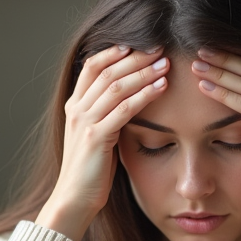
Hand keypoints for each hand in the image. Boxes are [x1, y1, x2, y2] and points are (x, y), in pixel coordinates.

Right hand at [36, 46, 169, 240]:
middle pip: (107, 70)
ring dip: (143, 72)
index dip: (115, 51)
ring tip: (166, 64)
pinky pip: (124, 109)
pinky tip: (161, 88)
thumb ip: (108, 113)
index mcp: (75, 105)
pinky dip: (144, 95)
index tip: (139, 42)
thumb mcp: (97, 134)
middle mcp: (77, 109)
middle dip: (136, 57)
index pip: (92, 65)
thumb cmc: (91, 170)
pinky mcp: (97, 137)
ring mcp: (85, 122)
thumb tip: (132, 96)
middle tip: (160, 47)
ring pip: (116, 86)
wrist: (74, 198)